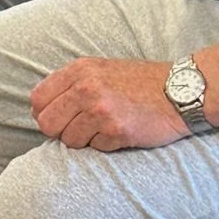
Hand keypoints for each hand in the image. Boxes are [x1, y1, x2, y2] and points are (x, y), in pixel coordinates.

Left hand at [30, 58, 188, 151]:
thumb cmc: (141, 82)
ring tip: (106, 127)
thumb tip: (43, 108)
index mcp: (79, 70)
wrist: (180, 90)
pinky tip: (121, 131)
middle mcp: (86, 87)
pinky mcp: (116, 129)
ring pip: (69, 140)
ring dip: (86, 139)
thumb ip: (71, 84)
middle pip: (47, 124)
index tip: (61, 118)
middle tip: (81, 128)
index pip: (37, 100)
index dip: (46, 114)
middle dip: (61, 131)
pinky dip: (106, 144)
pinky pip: (95, 148)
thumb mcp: (101, 69)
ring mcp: (101, 109)